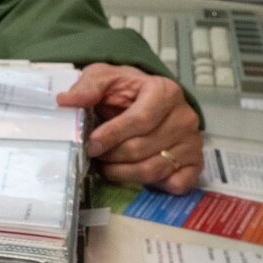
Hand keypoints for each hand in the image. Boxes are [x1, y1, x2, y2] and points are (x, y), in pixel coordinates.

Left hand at [57, 63, 202, 192]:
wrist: (147, 96)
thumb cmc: (125, 88)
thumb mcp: (104, 77)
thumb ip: (87, 87)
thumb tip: (67, 100)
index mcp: (165, 92)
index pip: (140, 120)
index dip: (112, 135)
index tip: (91, 145)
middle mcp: (184, 118)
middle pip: (143, 148)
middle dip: (113, 155)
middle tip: (95, 155)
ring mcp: (192, 142)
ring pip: (155, 169)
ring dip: (124, 172)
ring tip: (107, 165)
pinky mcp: (195, 162)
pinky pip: (177, 184)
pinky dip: (153, 185)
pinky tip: (134, 174)